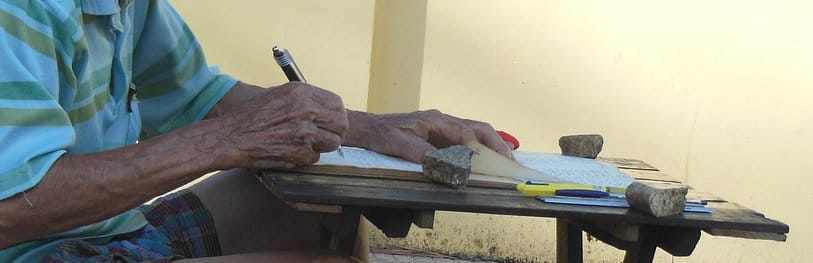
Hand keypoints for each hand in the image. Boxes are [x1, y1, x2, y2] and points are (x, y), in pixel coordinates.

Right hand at [220, 82, 347, 167]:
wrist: (233, 136)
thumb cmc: (251, 116)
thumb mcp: (278, 94)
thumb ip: (303, 99)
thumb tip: (323, 107)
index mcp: (302, 92)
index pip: (337, 103)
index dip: (336, 114)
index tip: (331, 120)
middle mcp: (307, 110)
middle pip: (341, 124)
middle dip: (335, 131)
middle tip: (326, 135)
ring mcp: (306, 132)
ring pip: (333, 143)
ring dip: (323, 146)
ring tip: (306, 144)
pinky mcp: (301, 152)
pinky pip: (316, 157)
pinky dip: (306, 157)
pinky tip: (291, 151)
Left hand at [345, 109, 512, 162]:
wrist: (368, 129)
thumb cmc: (382, 134)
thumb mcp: (399, 144)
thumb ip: (421, 153)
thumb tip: (444, 164)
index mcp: (436, 120)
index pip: (468, 132)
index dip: (486, 145)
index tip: (499, 158)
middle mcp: (443, 122)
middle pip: (478, 129)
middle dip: (497, 144)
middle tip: (511, 162)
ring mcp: (442, 129)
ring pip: (474, 134)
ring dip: (490, 147)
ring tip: (504, 162)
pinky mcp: (438, 137)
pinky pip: (464, 142)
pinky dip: (478, 151)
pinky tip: (483, 162)